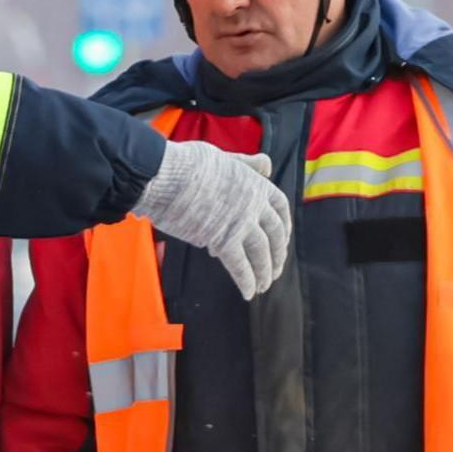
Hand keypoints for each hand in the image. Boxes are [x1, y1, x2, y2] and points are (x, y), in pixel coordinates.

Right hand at [130, 136, 291, 298]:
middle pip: (273, 235)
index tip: (283, 240)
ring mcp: (240, 224)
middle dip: (277, 256)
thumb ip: (247, 164)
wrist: (168, 176)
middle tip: (274, 271)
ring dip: (263, 272)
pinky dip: (245, 280)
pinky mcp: (222, 241)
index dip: (284, 227)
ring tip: (262, 287)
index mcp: (256, 185)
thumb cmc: (190, 164)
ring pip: (260, 253)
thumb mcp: (225, 158)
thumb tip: (267, 164)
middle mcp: (254, 206)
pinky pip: (239, 265)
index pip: (280, 208)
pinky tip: (247, 292)